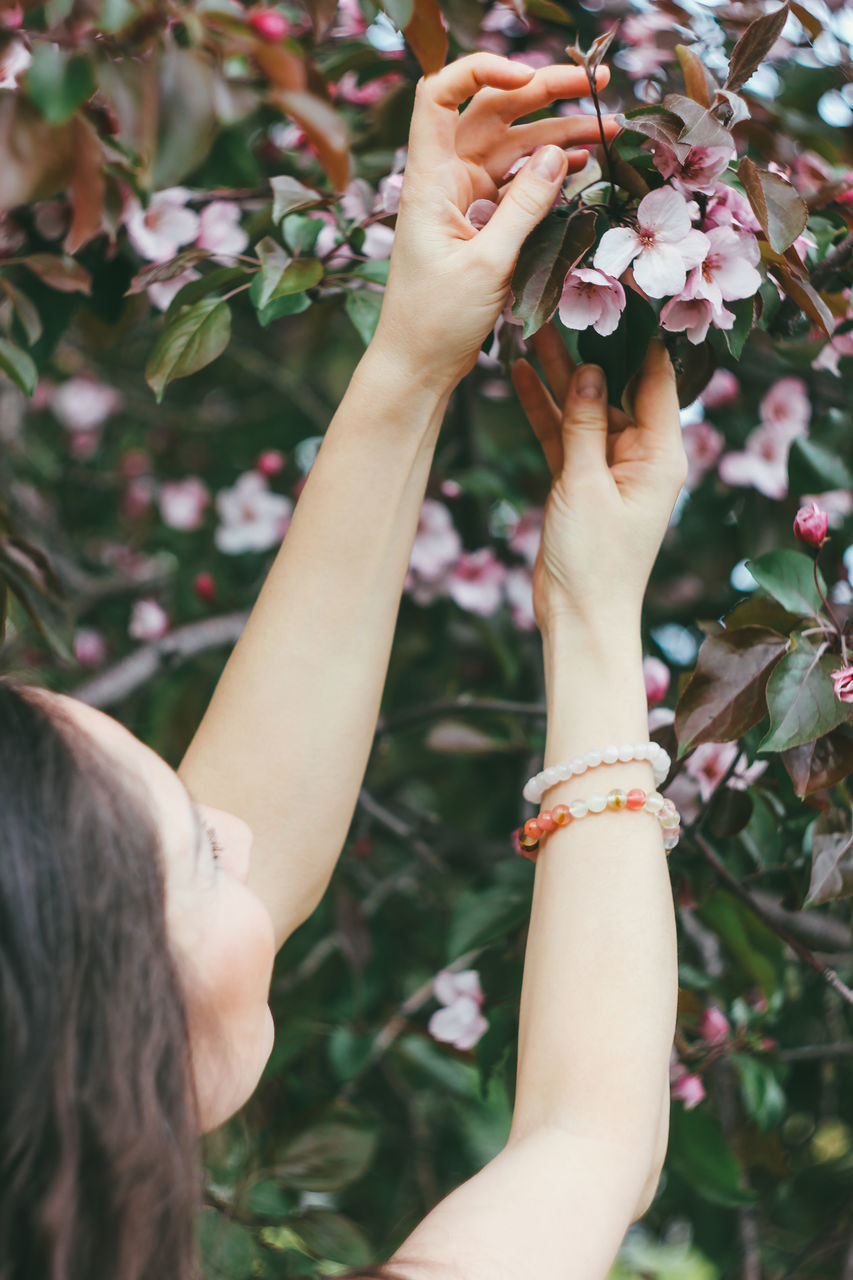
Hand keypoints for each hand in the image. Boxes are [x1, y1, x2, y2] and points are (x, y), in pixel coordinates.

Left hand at [372, 53, 619, 390]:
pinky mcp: (481, 223)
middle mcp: (445, 180)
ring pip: (513, 147)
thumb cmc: (436, 321)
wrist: (418, 365)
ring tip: (608, 128)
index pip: (439, 95)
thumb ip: (524, 208)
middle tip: (597, 85)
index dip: (480, 70)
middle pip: (493, 112)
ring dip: (557, 133)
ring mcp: (464, 200)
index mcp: (429, 180)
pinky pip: (518, 183)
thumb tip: (558, 154)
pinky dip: (548, 171)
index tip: (528, 76)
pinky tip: (582, 165)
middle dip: (544, 92)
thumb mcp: (487, 265)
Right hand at [511, 323, 687, 637]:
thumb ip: (584, 424)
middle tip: (562, 298)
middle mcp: (639, 454)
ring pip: (582, 407)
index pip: (655, 379)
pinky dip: (543, 409)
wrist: (578, 616)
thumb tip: (587, 370)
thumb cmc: (594, 560)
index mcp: (660, 453)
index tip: (621, 290)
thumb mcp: (586, 485)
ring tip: (530, 325)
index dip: (639, 335)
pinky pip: (562, 433)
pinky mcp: (579, 480)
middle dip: (587, 347)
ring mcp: (608, 466)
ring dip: (556, 374)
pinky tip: (518, 373)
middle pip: (614, 387)